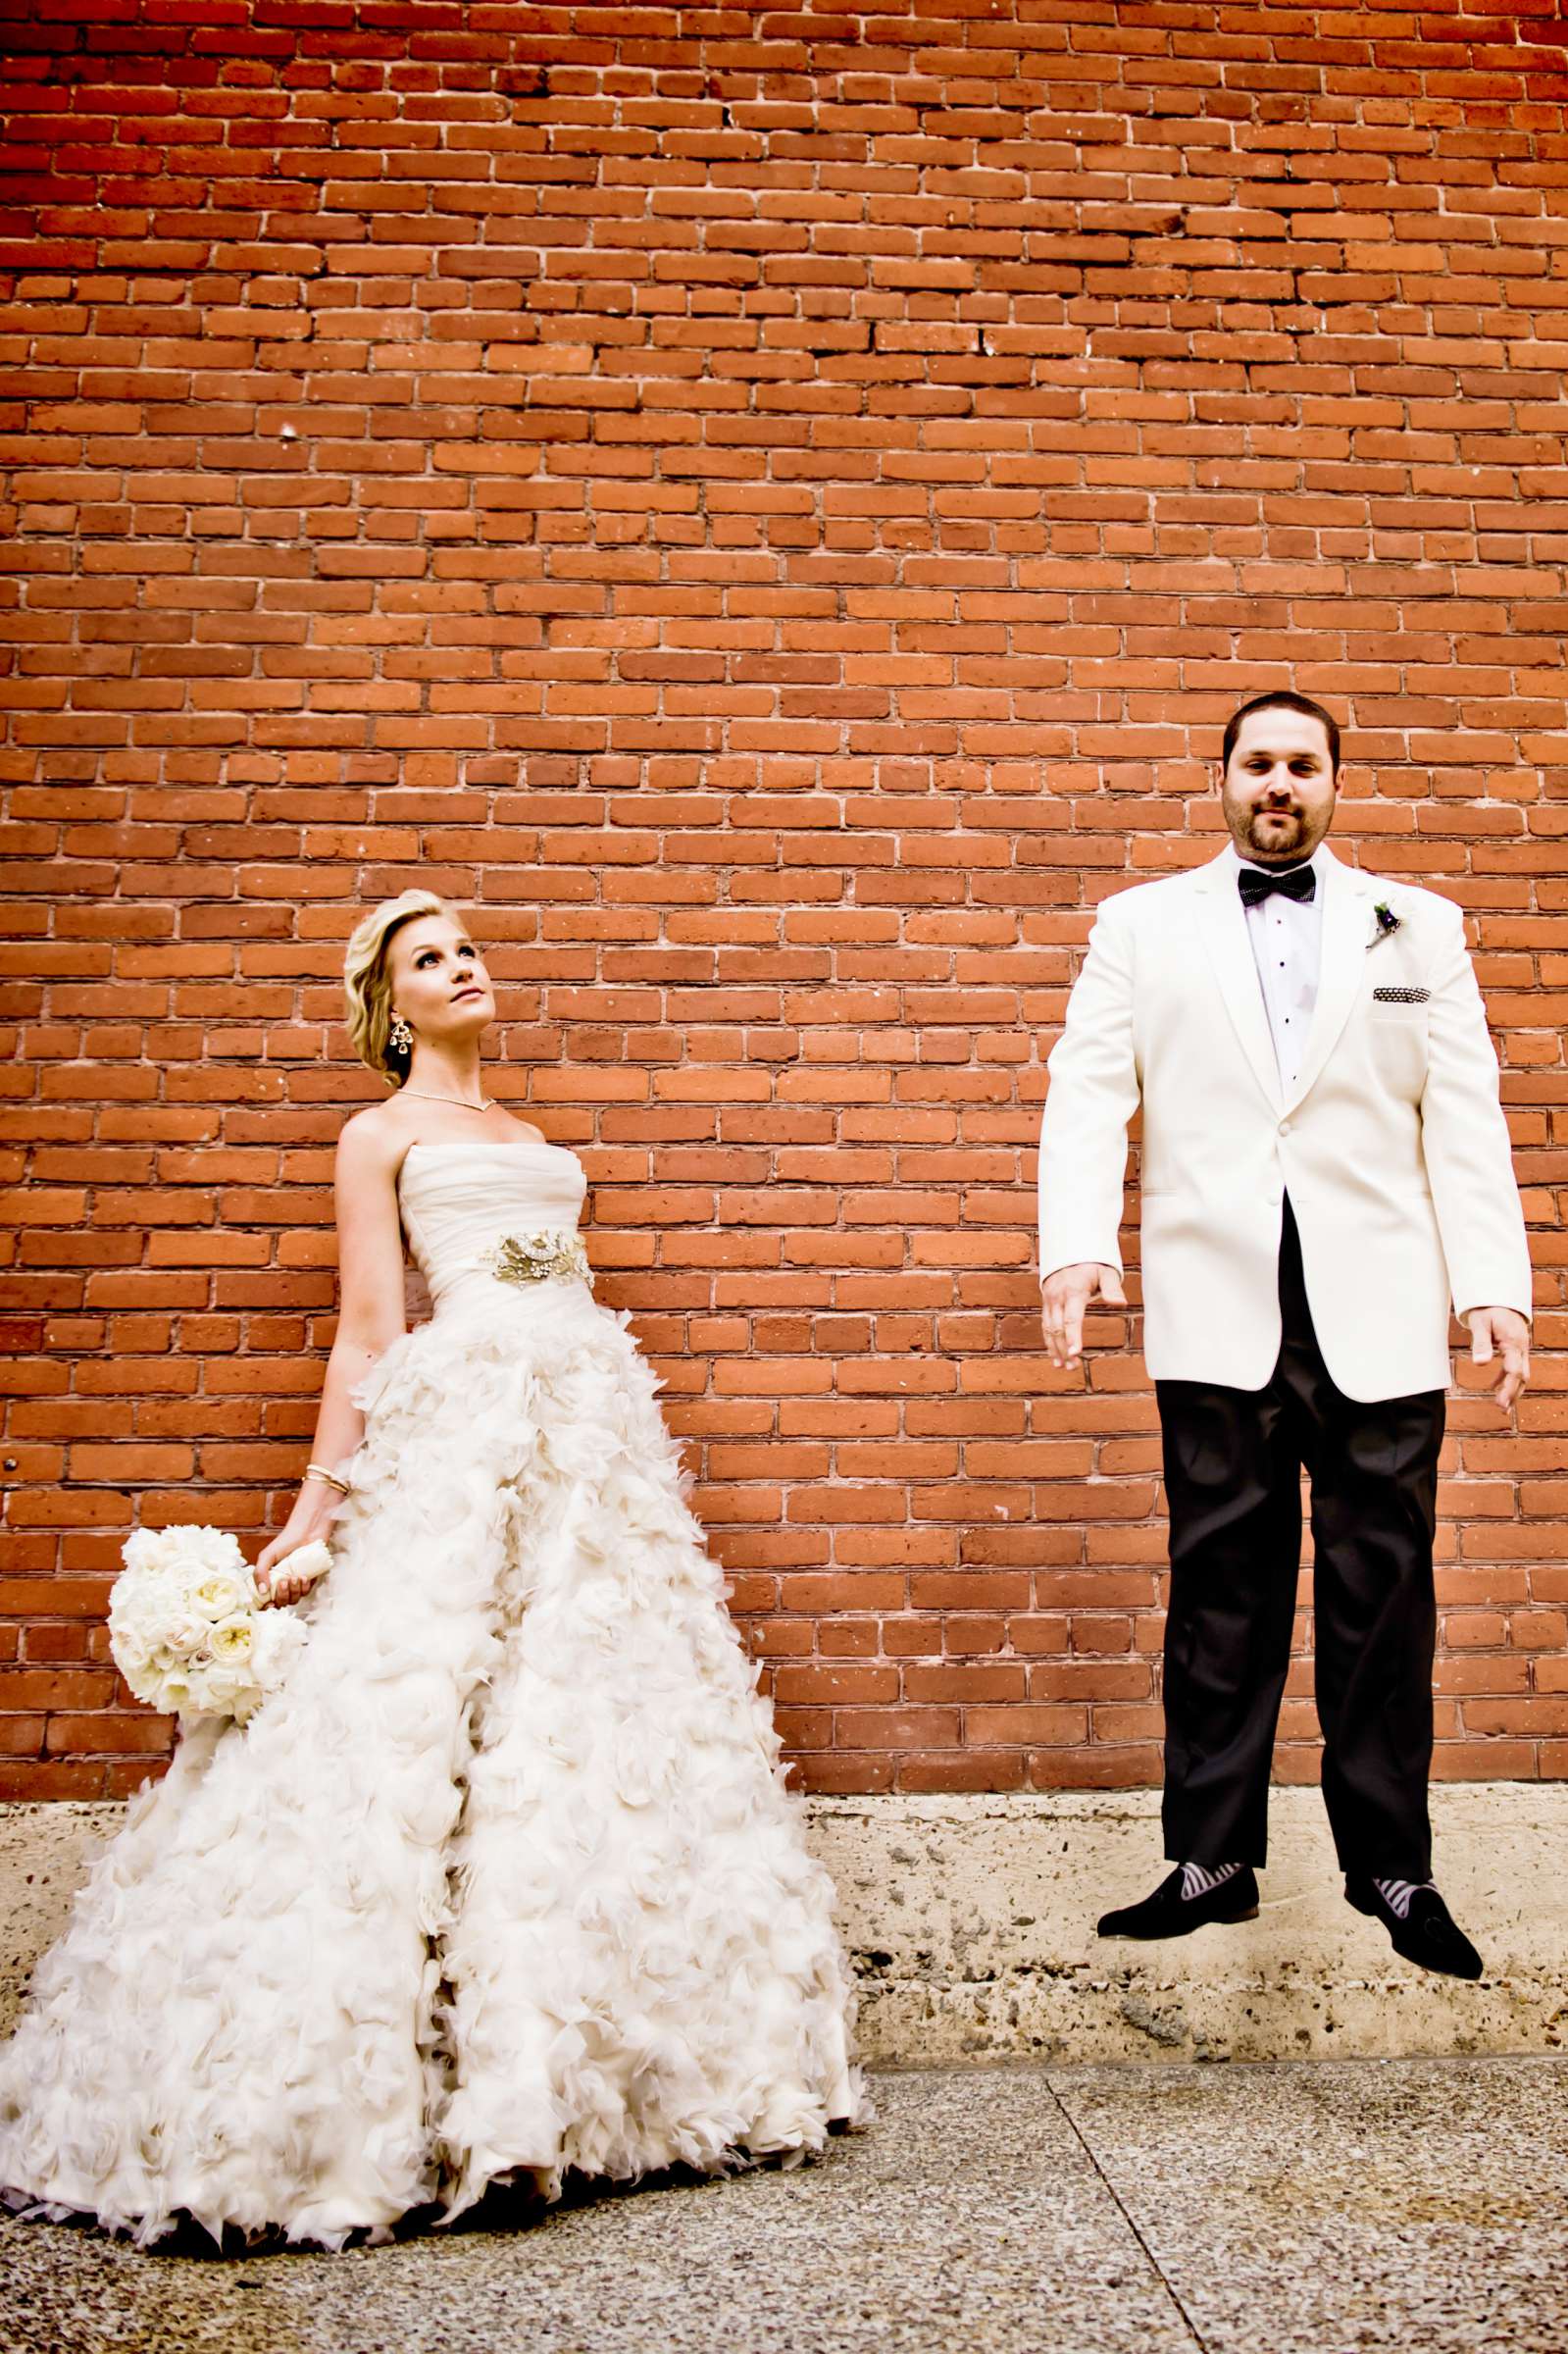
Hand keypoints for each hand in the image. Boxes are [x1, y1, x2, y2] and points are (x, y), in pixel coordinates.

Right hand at [257, 1489, 338, 1605]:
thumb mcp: (267, 1555)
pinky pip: (306, 1592)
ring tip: (293, 1577)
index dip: (267, 1606)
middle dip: (282, 1596)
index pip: (266, 1600)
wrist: (307, 1531)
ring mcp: (295, 1583)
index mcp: (269, 1580)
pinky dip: (304, 1588)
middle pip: (281, 1602)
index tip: (269, 1604)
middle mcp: (281, 1584)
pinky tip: (303, 1577)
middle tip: (282, 1582)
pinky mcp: (309, 1581)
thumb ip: (260, 1572)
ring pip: (293, 1599)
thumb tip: (262, 1592)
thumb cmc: (286, 1541)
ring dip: (293, 1592)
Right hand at [1040, 1262, 1126, 1370]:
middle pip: (1058, 1328)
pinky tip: (1056, 1356)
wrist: (1069, 1251)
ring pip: (1049, 1329)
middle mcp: (1058, 1297)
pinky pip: (1046, 1325)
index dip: (1073, 1336)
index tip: (1075, 1353)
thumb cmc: (1092, 1264)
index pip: (1071, 1318)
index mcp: (1073, 1291)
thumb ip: (1112, 1288)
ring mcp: (1049, 1300)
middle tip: (1073, 1367)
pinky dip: (1049, 1342)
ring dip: (1055, 1349)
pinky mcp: (1046, 1303)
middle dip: (1064, 1349)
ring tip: (1064, 1367)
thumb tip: (1121, 1303)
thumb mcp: (1105, 1272)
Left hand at [1466, 1306, 1530, 1411]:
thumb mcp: (1480, 1323)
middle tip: (1501, 1408)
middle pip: (1522, 1375)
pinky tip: (1495, 1387)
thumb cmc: (1488, 1308)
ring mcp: (1521, 1348)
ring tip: (1502, 1407)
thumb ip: (1480, 1344)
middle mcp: (1521, 1346)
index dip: (1508, 1387)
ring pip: (1521, 1373)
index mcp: (1513, 1341)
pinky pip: (1515, 1367)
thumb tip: (1479, 1365)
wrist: (1498, 1295)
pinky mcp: (1516, 1348)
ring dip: (1513, 1389)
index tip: (1500, 1402)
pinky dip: (1507, 1378)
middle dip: (1513, 1393)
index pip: (1514, 1369)